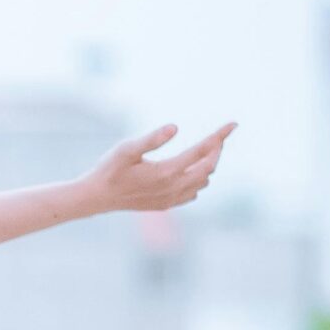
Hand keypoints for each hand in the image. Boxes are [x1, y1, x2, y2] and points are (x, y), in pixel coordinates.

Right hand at [78, 122, 235, 214]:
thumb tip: (175, 127)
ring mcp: (171, 199)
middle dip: (216, 149)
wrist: (96, 198)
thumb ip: (152, 138)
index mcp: (167, 171)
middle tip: (219, 135)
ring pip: (203, 181)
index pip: (202, 151)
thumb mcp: (126, 149)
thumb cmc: (108, 169)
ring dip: (208, 165)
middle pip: (208, 167)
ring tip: (205, 150)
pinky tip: (192, 173)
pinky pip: (193, 193)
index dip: (219, 136)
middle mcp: (174, 187)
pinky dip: (198, 180)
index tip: (233, 124)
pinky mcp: (166, 205)